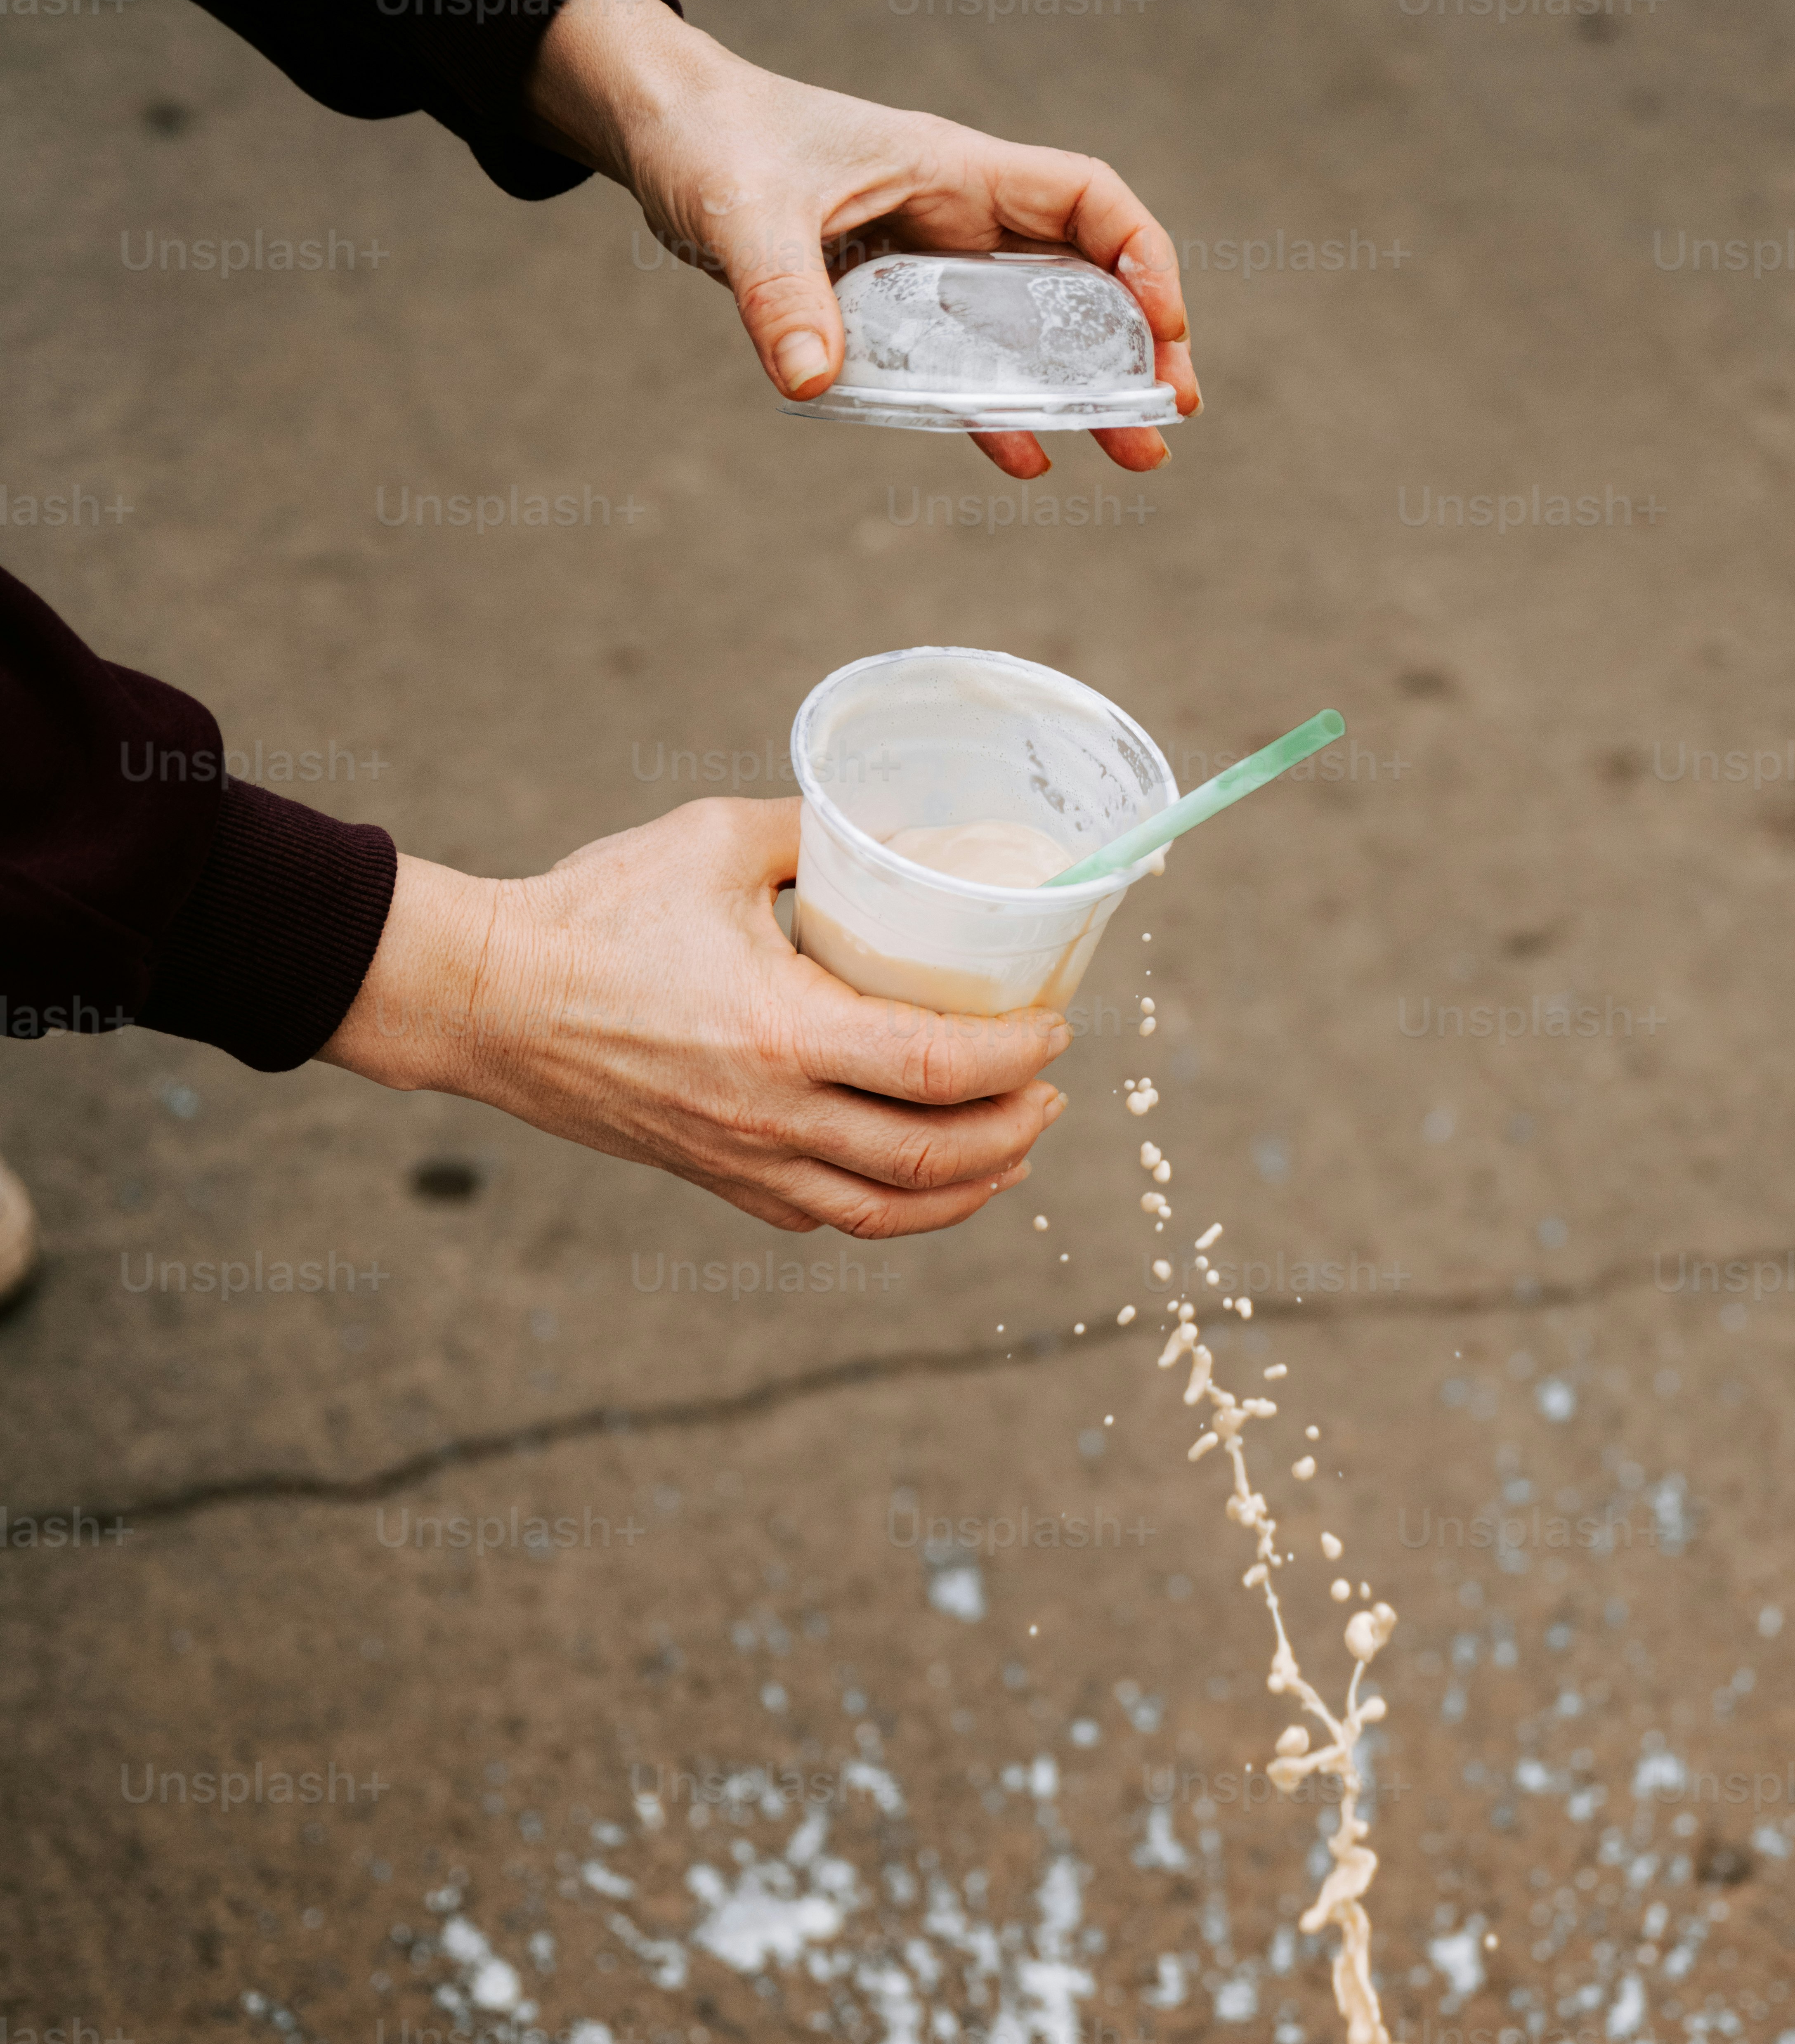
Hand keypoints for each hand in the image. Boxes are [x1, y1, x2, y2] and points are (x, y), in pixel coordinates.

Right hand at [319, 797, 1070, 1235]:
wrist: (488, 997)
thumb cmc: (594, 911)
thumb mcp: (714, 842)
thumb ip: (811, 832)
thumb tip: (883, 826)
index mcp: (782, 1032)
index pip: (937, 1067)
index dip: (1016, 1055)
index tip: (1057, 1027)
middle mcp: (770, 1115)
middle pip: (931, 1155)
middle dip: (1014, 1130)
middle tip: (1053, 1093)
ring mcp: (741, 1158)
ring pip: (887, 1208)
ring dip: (969, 1187)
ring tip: (1015, 1153)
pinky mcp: (714, 1177)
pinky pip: (825, 1217)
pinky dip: (893, 1210)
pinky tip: (925, 1183)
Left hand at [524, 0, 1197, 479]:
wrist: (665, 130)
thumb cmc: (712, 140)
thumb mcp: (743, 212)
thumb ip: (779, 293)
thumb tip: (812, 381)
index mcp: (953, 171)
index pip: (1088, 202)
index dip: (1140, 261)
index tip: (1162, 331)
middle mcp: (959, 218)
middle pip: (1080, 277)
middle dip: (1134, 343)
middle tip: (1166, 414)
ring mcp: (931, 265)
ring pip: (1032, 328)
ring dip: (1082, 388)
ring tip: (1130, 453)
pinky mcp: (893, 308)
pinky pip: (963, 363)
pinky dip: (998, 407)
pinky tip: (1028, 458)